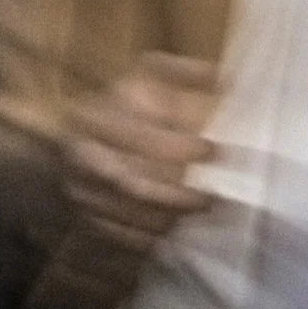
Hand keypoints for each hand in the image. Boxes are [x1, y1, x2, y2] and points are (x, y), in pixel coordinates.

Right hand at [60, 53, 216, 248]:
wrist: (81, 133)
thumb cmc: (127, 103)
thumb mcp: (150, 74)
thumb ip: (185, 74)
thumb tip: (227, 78)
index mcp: (96, 114)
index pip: (139, 138)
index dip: (179, 147)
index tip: (214, 151)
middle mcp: (81, 153)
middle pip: (132, 183)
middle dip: (177, 193)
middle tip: (212, 195)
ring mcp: (80, 189)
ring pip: (128, 212)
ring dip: (169, 214)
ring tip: (200, 209)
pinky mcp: (85, 215)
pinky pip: (120, 233)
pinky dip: (151, 233)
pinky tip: (176, 226)